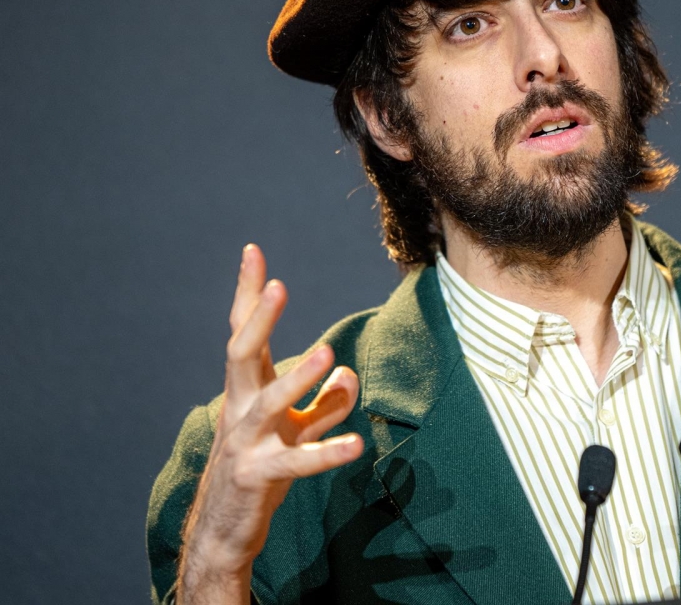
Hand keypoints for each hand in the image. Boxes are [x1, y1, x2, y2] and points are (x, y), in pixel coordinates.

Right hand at [178, 245, 362, 602]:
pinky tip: (355, 446)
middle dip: (259, 320)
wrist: (223, 531)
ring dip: (296, 378)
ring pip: (267, 404)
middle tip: (279, 286)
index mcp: (246, 390)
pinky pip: (296, 462)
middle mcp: (240, 409)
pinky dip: (326, 453)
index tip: (253, 252)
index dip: (249, 295)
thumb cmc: (262, 467)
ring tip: (329, 353)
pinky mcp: (258, 477)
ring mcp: (245, 443)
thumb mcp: (297, 429)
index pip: (244, 333)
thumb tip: (348, 371)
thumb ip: (325, 401)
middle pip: (241, 355)